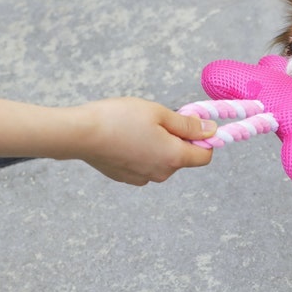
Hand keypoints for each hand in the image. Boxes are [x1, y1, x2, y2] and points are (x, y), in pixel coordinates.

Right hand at [74, 98, 217, 185]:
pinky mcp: (125, 177)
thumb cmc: (120, 119)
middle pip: (183, 158)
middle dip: (178, 139)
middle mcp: (161, 173)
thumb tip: (211, 130)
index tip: (191, 124)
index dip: (204, 139)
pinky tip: (126, 138)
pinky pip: (144, 164)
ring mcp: (141, 178)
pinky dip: (142, 152)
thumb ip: (188, 125)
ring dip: (159, 145)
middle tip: (158, 120)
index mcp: (174, 158)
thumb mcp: (160, 113)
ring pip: (163, 161)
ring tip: (138, 128)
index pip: (205, 157)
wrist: (80, 133)